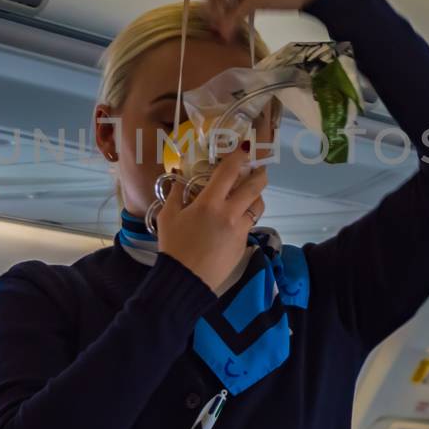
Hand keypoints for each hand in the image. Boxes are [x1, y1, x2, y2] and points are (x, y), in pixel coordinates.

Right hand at [156, 146, 267, 291]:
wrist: (185, 280)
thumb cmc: (174, 247)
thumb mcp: (167, 217)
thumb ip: (175, 195)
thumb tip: (178, 179)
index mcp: (209, 203)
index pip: (229, 171)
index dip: (239, 156)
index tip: (245, 148)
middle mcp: (229, 213)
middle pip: (255, 186)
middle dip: (260, 173)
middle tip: (258, 168)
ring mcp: (240, 230)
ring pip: (258, 206)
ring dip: (256, 196)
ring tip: (249, 195)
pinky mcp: (243, 244)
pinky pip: (249, 225)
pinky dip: (244, 218)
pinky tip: (234, 221)